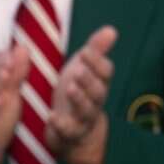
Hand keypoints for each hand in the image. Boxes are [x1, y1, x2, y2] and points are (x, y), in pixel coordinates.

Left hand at [47, 26, 116, 163]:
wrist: (77, 132)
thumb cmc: (79, 94)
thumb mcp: (84, 69)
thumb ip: (96, 50)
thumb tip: (112, 29)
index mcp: (98, 83)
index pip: (104, 72)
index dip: (96, 63)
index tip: (86, 52)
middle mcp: (95, 101)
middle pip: (97, 91)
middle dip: (89, 80)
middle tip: (78, 70)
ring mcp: (83, 118)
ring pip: (86, 110)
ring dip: (79, 99)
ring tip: (69, 88)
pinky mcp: (70, 134)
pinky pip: (69, 131)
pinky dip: (61, 125)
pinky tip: (52, 117)